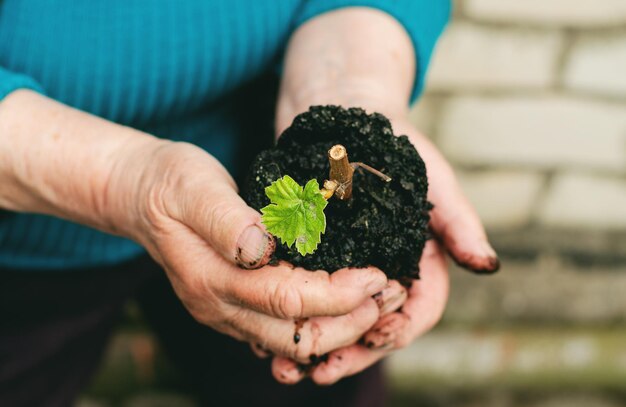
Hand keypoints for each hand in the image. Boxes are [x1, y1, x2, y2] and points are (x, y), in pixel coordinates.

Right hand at [109, 141, 388, 362]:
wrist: (139, 195)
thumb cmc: (170, 184)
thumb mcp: (194, 187)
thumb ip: (227, 219)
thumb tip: (264, 247)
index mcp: (211, 278)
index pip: (288, 300)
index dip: (338, 292)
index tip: (377, 274)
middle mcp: (219, 306)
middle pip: (297, 336)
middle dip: (351, 320)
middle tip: (391, 291)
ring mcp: (226, 312)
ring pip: (293, 342)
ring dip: (341, 326)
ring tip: (380, 299)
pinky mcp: (234, 306)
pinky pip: (283, 331)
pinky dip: (320, 322)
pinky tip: (346, 303)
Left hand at [270, 119, 498, 383]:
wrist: (341, 114)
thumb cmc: (394, 143)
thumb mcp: (433, 178)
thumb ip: (458, 222)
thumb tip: (487, 265)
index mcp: (417, 262)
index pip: (417, 311)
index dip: (399, 330)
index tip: (376, 338)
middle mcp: (381, 273)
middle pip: (370, 328)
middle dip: (350, 352)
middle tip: (321, 371)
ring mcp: (344, 269)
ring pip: (332, 321)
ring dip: (313, 348)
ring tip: (286, 366)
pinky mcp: (310, 258)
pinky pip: (301, 298)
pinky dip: (288, 319)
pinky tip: (264, 336)